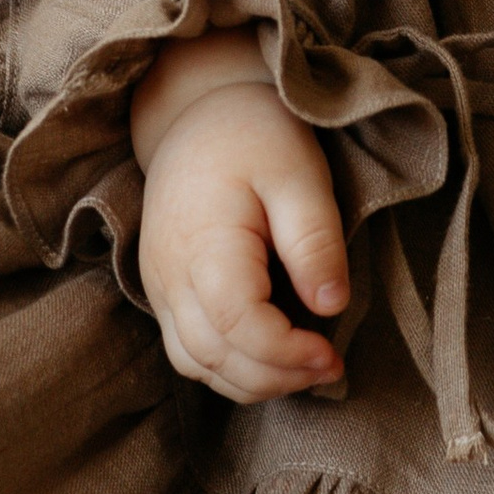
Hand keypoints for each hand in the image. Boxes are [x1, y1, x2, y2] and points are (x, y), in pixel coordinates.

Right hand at [135, 53, 348, 405]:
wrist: (199, 113)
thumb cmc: (256, 137)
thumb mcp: (300, 174)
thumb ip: (314, 241)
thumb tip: (331, 307)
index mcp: (204, 244)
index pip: (238, 326)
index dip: (286, 353)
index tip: (333, 355)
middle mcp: (169, 275)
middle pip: (214, 356)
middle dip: (276, 377)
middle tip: (332, 368)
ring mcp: (159, 287)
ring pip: (196, 364)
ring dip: (252, 380)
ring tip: (309, 369)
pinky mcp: (163, 291)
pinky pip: (187, 350)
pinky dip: (228, 368)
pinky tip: (272, 358)